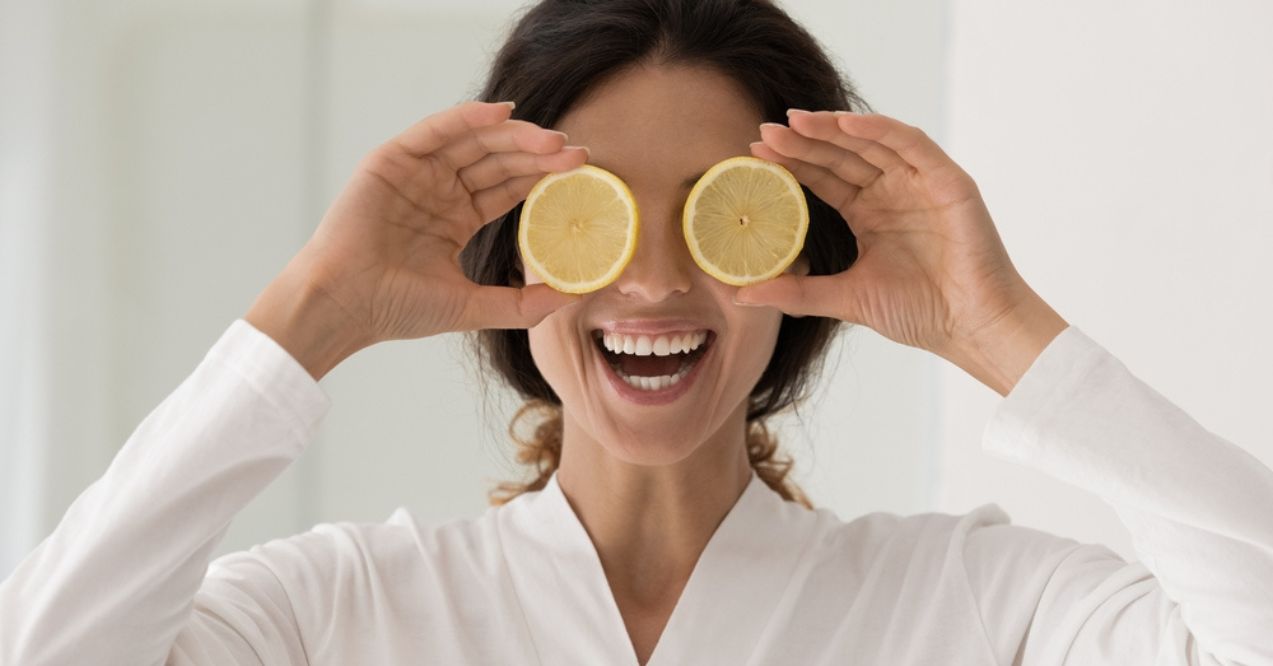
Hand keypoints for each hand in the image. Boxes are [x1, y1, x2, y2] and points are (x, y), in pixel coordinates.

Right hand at [247, 101, 587, 377]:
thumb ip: (522, 303)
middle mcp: (439, 190)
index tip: (581, 173)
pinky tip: (503, 114)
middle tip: (577, 152)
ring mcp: (416, 173)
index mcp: (457, 218)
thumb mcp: (472, 306)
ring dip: (514, 135)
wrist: (346, 305)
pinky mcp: (391, 160)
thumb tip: (575, 296)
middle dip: (538, 154)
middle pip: (498, 160)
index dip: (544, 177)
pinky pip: (435, 130)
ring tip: (552, 139)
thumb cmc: (398, 309)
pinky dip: (468, 117)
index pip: (509, 187)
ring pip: (474, 142)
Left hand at [737, 109, 1066, 392]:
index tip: (753, 152)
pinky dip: (881, 130)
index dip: (792, 164)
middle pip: (842, 156)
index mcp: (870, 214)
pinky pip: (912, 145)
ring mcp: (921, 184)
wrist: (970, 328)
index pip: (824, 178)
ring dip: (834, 129)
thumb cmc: (919, 314)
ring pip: (871, 143)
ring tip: (795, 121)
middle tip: (764, 131)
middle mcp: (893, 193)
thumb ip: (796, 293)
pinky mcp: (948, 182)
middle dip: (804, 142)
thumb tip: (740, 295)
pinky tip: (847, 124)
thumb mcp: (844, 299)